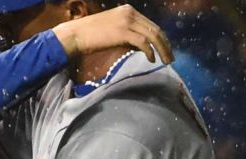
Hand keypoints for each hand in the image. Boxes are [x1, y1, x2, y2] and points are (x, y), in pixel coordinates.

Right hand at [52, 5, 172, 63]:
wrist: (75, 35)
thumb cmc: (89, 36)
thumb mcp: (112, 31)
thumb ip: (127, 35)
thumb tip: (141, 48)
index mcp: (128, 10)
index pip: (151, 24)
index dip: (161, 38)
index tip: (165, 50)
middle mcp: (130, 13)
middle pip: (155, 29)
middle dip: (166, 44)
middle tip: (170, 58)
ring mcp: (127, 21)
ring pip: (153, 35)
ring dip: (162, 49)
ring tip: (165, 61)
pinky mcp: (123, 32)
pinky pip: (143, 42)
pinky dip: (150, 52)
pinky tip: (151, 59)